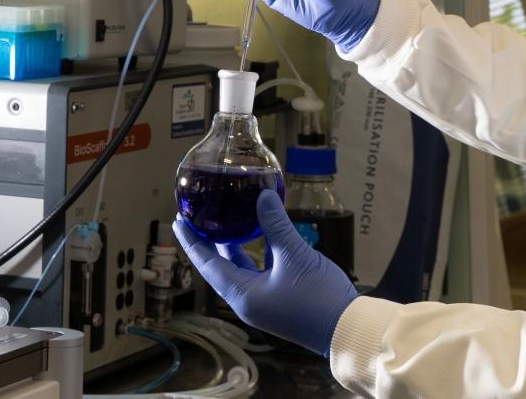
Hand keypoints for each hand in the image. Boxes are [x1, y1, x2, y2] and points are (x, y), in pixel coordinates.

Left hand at [173, 190, 358, 356]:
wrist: (347, 328)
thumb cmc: (319, 298)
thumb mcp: (295, 256)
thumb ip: (276, 225)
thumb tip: (262, 196)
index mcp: (243, 295)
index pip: (207, 265)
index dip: (192, 241)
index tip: (178, 221)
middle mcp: (248, 300)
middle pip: (220, 267)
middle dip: (209, 242)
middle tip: (199, 217)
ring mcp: (263, 301)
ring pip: (240, 269)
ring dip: (232, 246)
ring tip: (224, 221)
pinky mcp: (279, 299)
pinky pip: (258, 271)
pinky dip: (255, 252)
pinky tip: (260, 233)